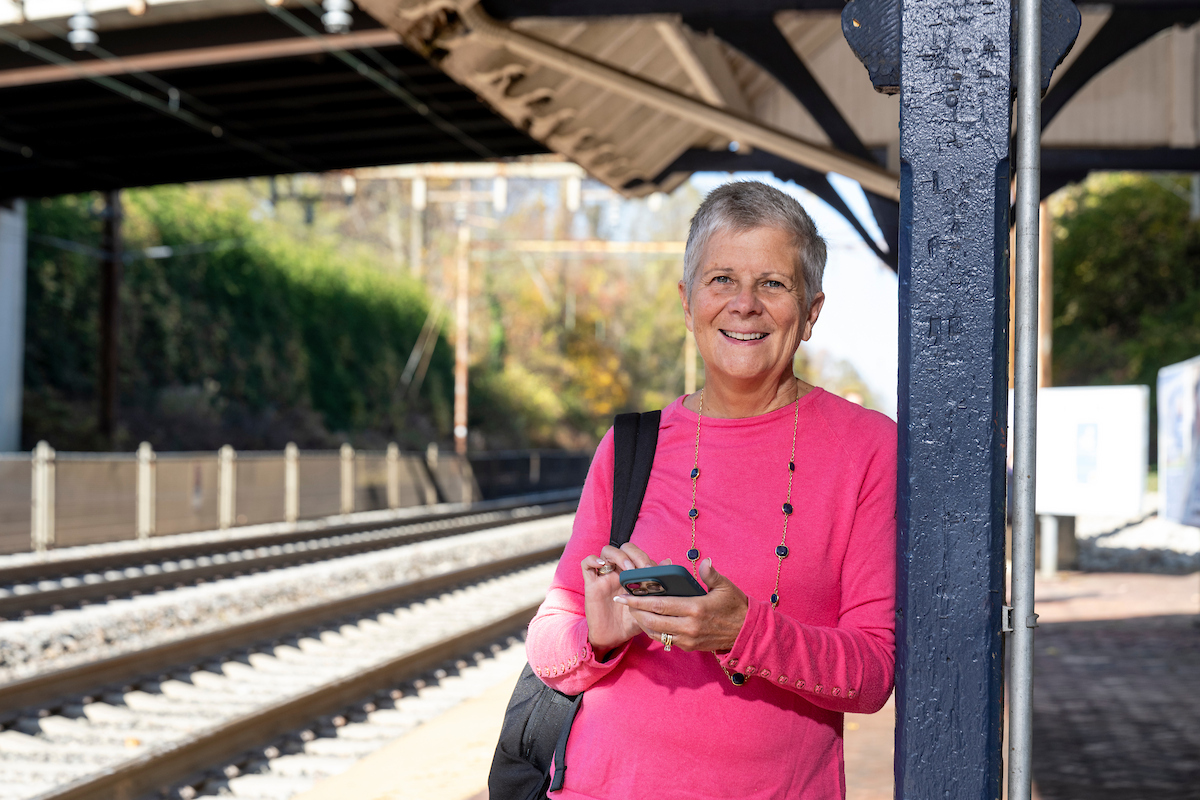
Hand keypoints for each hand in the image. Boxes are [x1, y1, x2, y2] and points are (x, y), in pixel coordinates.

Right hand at [581, 542, 658, 653]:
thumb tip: (669, 563)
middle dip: (635, 555)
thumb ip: (658, 585)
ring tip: (627, 569)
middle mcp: (619, 572)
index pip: (638, 555)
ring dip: (619, 556)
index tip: (652, 570)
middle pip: (624, 548)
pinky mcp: (591, 584)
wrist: (614, 638)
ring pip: (607, 551)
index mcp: (633, 575)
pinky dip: (593, 560)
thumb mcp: (648, 605)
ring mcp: (605, 576)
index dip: (645, 558)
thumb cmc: (631, 621)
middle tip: (642, 569)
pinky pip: (586, 564)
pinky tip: (602, 565)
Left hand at [614, 558, 747, 652]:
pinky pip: (666, 640)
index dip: (639, 601)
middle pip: (653, 621)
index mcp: (696, 608)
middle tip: (622, 602)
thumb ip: (711, 574)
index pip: (660, 604)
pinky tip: (648, 622)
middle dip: (635, 611)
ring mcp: (688, 639)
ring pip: (657, 633)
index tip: (624, 595)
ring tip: (632, 611)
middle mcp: (689, 626)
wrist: (747, 632)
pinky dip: (654, 632)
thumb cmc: (736, 606)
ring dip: (642, 623)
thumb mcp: (725, 586)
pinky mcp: (690, 647)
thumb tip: (703, 561)